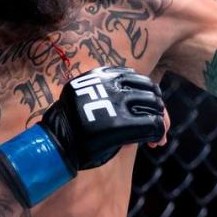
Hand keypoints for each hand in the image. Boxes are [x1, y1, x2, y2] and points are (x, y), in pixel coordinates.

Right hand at [0, 66, 167, 206]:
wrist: (56, 143)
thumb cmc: (76, 126)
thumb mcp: (94, 100)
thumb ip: (118, 99)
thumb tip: (148, 109)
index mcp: (105, 74)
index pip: (141, 80)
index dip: (151, 98)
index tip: (151, 115)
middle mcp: (111, 83)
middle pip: (152, 92)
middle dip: (160, 112)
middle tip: (159, 132)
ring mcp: (114, 102)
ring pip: (155, 107)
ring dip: (160, 124)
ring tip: (156, 140)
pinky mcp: (118, 123)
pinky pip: (150, 125)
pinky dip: (157, 133)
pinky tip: (152, 142)